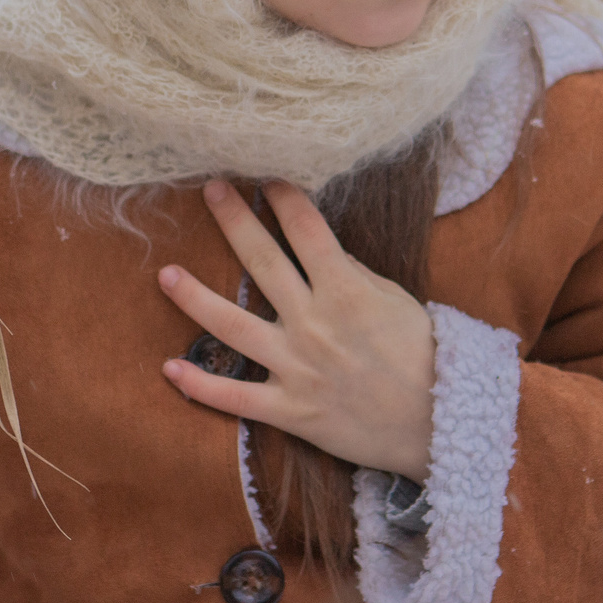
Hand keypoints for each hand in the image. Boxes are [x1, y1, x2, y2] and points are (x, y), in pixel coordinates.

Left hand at [158, 180, 435, 480]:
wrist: (437, 424)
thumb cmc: (422, 355)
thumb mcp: (395, 302)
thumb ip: (353, 275)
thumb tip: (317, 250)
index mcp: (346, 291)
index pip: (306, 231)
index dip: (284, 199)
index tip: (265, 177)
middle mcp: (314, 324)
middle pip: (262, 262)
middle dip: (234, 221)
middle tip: (210, 190)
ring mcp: (297, 367)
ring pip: (232, 326)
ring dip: (195, 297)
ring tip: (165, 273)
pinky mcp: (290, 410)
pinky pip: (235, 398)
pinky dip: (200, 386)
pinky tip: (170, 368)